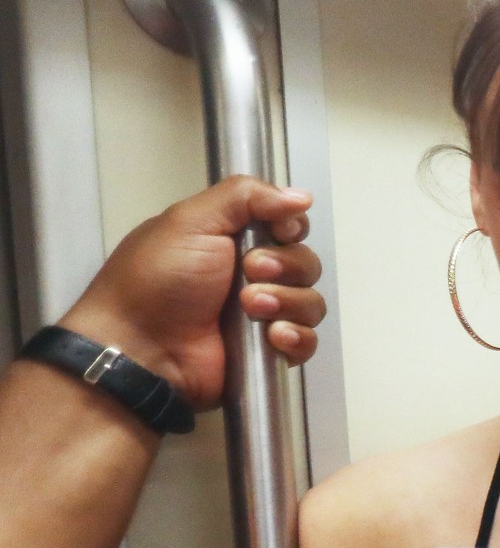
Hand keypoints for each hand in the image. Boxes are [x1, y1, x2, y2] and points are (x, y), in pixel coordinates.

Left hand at [58, 177, 325, 408]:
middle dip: (285, 267)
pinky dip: (296, 338)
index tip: (278, 231)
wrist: (141, 347)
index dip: (291, 228)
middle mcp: (251, 275)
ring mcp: (262, 315)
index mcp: (232, 239)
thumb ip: (245, 196)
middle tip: (249, 272)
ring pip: (310, 303)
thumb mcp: (191, 221)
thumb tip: (301, 196)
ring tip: (251, 309)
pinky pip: (307, 342)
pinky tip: (272, 336)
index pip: (289, 226)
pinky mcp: (269, 352)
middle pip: (305, 263)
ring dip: (287, 302)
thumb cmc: (156, 281)